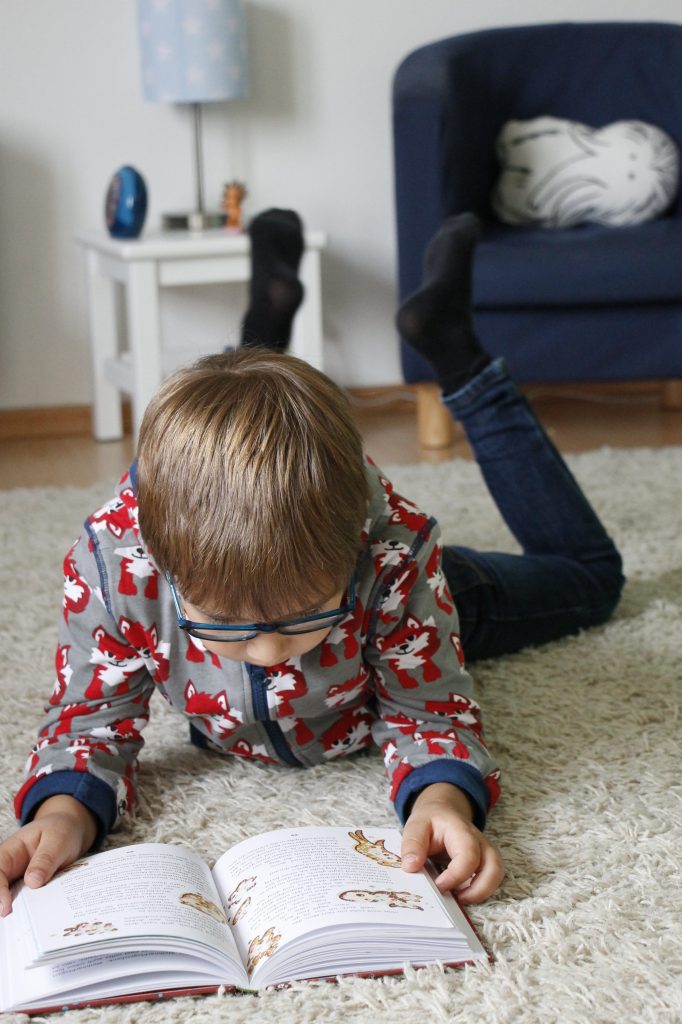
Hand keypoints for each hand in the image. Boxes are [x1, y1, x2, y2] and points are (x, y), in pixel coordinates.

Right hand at [0, 795, 96, 916]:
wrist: (71, 829)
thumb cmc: (62, 830)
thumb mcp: (58, 839)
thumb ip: (46, 858)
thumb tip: (32, 882)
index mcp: (10, 851)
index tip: (5, 909)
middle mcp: (9, 867)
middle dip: (2, 905)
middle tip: (13, 925)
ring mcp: (18, 879)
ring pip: (9, 899)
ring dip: (16, 912)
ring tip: (22, 928)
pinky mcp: (28, 889)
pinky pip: (24, 902)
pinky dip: (27, 912)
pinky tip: (35, 923)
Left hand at [401, 782, 503, 903]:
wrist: (442, 812)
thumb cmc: (431, 820)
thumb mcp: (416, 825)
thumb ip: (412, 844)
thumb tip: (411, 867)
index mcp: (461, 831)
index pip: (469, 855)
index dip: (456, 876)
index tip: (439, 886)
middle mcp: (479, 842)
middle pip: (493, 868)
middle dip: (476, 890)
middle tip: (453, 897)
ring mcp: (485, 852)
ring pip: (496, 876)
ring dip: (480, 892)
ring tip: (458, 898)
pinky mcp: (485, 862)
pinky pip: (490, 879)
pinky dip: (478, 891)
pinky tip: (460, 893)